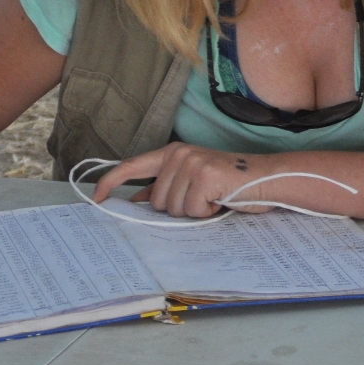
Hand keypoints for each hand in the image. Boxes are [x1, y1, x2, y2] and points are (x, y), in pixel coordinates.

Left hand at [90, 144, 266, 216]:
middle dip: (177, 208)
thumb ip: (166, 186)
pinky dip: (207, 212)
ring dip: (194, 211)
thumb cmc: (231, 183)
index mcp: (173, 152)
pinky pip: (192, 210)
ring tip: (214, 198)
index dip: (111, 182)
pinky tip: (220, 200)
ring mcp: (191, 163)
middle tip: (203, 198)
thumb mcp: (192, 181)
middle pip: (156, 201)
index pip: (132, 165)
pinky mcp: (204, 176)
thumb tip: (139, 200)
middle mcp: (179, 154)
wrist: (266, 178)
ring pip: (173, 209)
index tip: (97, 198)